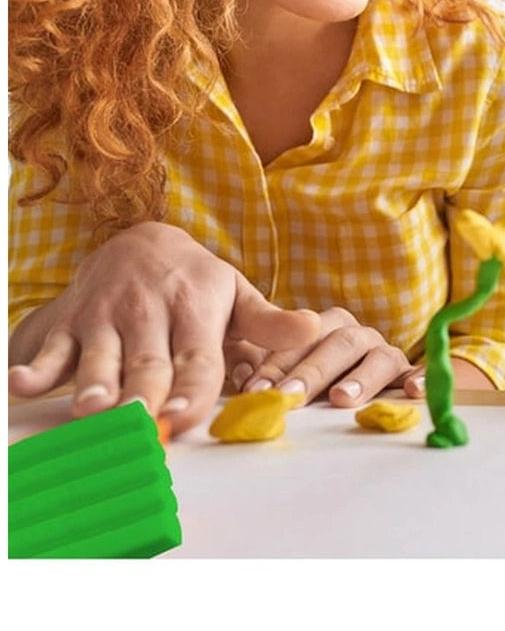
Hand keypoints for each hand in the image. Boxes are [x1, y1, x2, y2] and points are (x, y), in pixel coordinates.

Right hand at [8, 222, 319, 432]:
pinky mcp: (72, 323)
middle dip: (144, 392)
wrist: (139, 243)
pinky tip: (21, 385)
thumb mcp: (235, 294)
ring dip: (94, 382)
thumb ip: (269, 321)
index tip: (188, 415)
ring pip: (100, 357)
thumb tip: (315, 328)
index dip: (193, 388)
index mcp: (196, 311)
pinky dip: (35, 367)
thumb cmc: (195, 283)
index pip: (198, 358)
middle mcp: (151, 314)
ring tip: (92, 408)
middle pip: (148, 363)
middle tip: (140, 421)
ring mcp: (108, 318)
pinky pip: (52, 348)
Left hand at [225, 305, 415, 407]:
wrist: (362, 382)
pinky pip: (417, 373)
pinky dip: (416, 379)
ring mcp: (385, 354)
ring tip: (341, 398)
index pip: (302, 338)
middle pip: (338, 345)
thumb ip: (274, 378)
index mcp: (327, 328)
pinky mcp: (408, 376)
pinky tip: (411, 392)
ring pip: (377, 357)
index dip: (278, 364)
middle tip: (289, 397)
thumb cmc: (319, 383)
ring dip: (360, 377)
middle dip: (311, 372)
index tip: (255, 390)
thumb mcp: (294, 377)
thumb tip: (246, 390)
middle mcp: (358, 336)